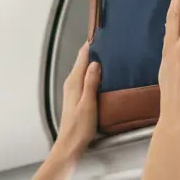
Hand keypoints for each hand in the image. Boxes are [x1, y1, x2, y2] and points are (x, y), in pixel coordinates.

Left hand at [51, 42, 99, 162]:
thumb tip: (95, 63)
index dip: (90, 45)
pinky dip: (93, 72)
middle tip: (109, 42)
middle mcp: (71, 83)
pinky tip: (102, 74)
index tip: (101, 34)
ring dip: (93, 61)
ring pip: (84, 69)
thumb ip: (91, 82)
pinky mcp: (77, 96)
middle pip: (82, 61)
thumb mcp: (88, 104)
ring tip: (109, 54)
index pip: (82, 57)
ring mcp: (73, 90)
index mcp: (74, 82)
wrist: (70, 144)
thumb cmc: (79, 127)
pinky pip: (85, 78)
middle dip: (93, 51)